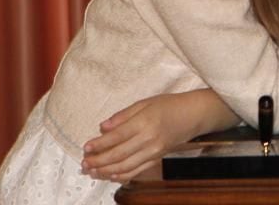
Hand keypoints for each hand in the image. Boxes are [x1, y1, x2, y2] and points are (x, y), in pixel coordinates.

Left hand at [80, 90, 237, 182]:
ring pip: (125, 166)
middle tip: (84, 162)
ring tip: (92, 171)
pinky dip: (122, 176)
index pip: (116, 136)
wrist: (194, 115)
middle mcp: (149, 139)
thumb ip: (123, 115)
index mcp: (145, 121)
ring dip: (106, 171)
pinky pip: (137, 171)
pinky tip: (110, 176)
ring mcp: (154, 151)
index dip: (99, 144)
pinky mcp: (157, 158)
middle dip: (98, 160)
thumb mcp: (145, 102)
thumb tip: (102, 127)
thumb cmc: (170, 105)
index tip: (86, 147)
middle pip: (118, 154)